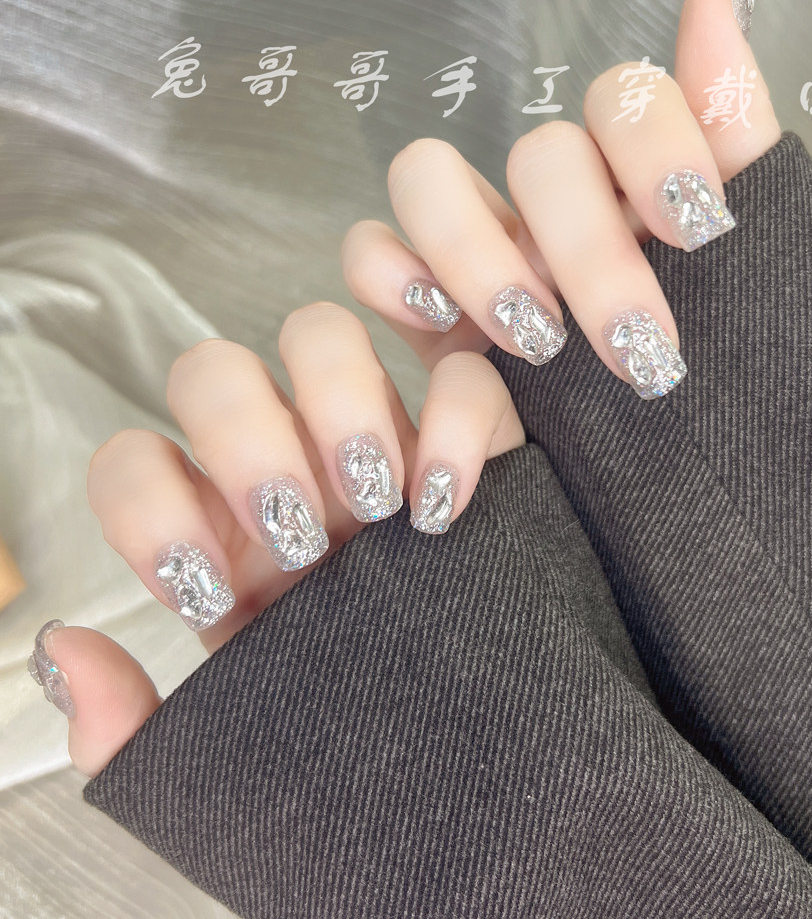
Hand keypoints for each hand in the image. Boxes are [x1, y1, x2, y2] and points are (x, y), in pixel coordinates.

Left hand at [28, 304, 522, 774]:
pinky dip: (454, 419)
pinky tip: (444, 502)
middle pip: (216, 369)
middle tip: (296, 535)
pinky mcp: (472, 435)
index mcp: (219, 530)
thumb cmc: (346, 735)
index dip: (149, 509)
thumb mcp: (233, 755)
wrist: (467, 742)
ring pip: (323, 332)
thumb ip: (131, 727)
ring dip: (339, 402)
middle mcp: (287, 463)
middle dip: (243, 438)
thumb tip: (63, 648)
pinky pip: (462, 377)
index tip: (207, 594)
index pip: (136, 461)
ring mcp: (376, 435)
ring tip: (374, 502)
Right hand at [342, 0, 779, 398]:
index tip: (701, 230)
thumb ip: (729, 134)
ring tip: (534, 342)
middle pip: (536, 154)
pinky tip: (437, 323)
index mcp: (632, 187)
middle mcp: (552, 204)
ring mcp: (479, 245)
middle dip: (587, 249)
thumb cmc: (705, 380)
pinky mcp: (420, 302)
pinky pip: (368, 253)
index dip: (658, 148)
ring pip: (425, 174)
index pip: (625, 101)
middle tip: (635, 346)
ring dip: (476, 250)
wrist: (657, 480)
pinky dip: (390, 277)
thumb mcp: (746, 270)